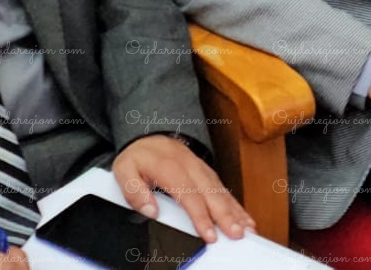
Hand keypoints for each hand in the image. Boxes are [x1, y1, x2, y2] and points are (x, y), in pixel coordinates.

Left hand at [112, 134, 252, 243]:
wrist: (149, 136)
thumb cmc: (138, 156)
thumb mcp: (124, 170)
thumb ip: (134, 191)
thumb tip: (151, 210)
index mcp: (170, 167)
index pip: (188, 195)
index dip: (200, 216)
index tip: (208, 234)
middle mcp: (190, 166)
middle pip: (211, 193)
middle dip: (226, 215)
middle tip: (236, 233)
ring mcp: (201, 168)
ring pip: (221, 190)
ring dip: (235, 210)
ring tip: (246, 227)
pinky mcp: (206, 172)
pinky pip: (223, 188)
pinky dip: (235, 203)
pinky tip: (243, 216)